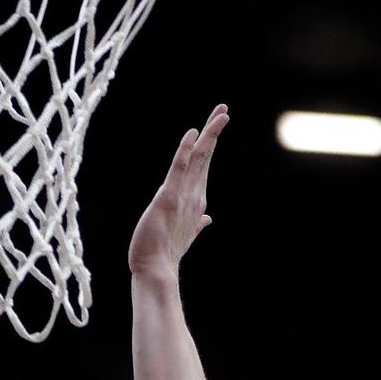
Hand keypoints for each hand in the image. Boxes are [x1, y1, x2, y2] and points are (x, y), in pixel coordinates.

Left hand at [128, 103, 228, 277]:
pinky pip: (179, 170)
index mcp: (195, 199)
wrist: (156, 270)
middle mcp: (193, 195)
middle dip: (214, 132)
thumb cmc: (165, 252)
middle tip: (224, 110)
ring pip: (198, 159)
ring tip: (220, 115)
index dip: (210, 142)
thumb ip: (197, 222)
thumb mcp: (184, 232)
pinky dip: (185, 151)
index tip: (217, 123)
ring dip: (209, 135)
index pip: (204, 165)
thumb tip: (207, 218)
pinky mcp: (168, 198)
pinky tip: (192, 134)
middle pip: (205, 156)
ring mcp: (183, 196)